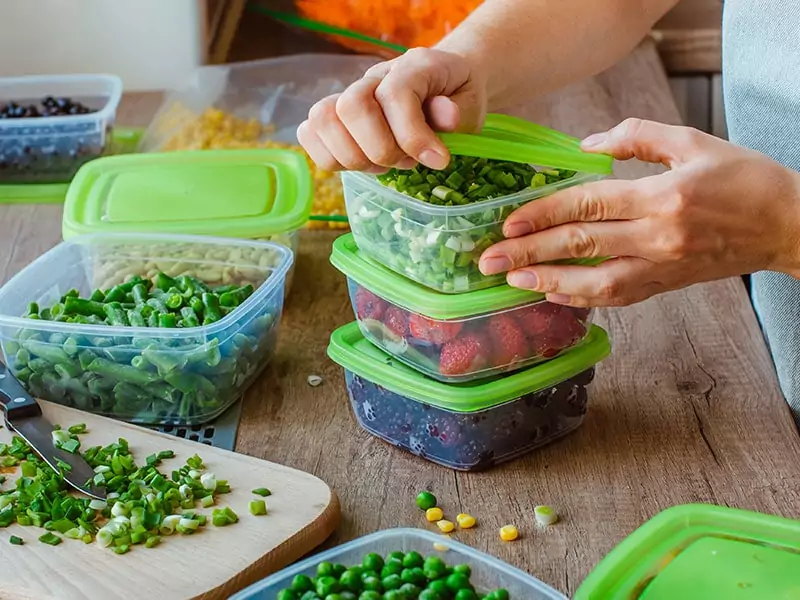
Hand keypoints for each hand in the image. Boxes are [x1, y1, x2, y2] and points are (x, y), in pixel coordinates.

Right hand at [297, 48, 486, 172]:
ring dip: (354, 156)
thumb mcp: (471, 103)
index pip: (394, 95)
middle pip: (351, 106)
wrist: (445, 84)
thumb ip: (459, 111)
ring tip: (384, 165)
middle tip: (406, 162)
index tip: (438, 160)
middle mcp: (374, 76)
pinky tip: (362, 164)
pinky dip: (330, 157)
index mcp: (412, 66)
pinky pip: (310, 134)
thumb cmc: (457, 97)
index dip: (413, 136)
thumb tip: (446, 117)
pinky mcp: (334, 116)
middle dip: (380, 149)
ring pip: (323, 120)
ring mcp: (349, 94)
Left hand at [478, 118, 799, 306]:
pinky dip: (581, 297)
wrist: (788, 225)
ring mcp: (662, 267)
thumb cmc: (743, 178)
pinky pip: (616, 297)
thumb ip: (636, 138)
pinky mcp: (666, 286)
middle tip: (489, 260)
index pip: (588, 205)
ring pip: (595, 282)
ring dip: (548, 282)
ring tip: (512, 281)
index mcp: (663, 197)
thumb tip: (584, 147)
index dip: (543, 214)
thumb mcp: (692, 142)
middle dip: (529, 253)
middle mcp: (658, 238)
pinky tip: (552, 293)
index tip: (508, 223)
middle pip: (581, 245)